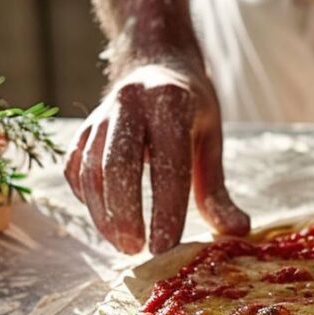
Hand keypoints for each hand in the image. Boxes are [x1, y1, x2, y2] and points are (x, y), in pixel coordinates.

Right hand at [64, 63, 249, 253]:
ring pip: (90, 170)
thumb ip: (217, 188)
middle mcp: (129, 104)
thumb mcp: (210, 139)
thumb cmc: (189, 109)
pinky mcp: (81, 131)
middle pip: (117, 164)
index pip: (167, 162)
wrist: (153, 64)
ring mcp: (99, 116)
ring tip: (124, 245)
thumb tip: (238, 231)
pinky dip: (87, 200)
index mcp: (170, 102)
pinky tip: (107, 222)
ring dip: (103, 214)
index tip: (166, 247)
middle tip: (136, 250)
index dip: (165, 208)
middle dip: (124, 213)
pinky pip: (75, 169)